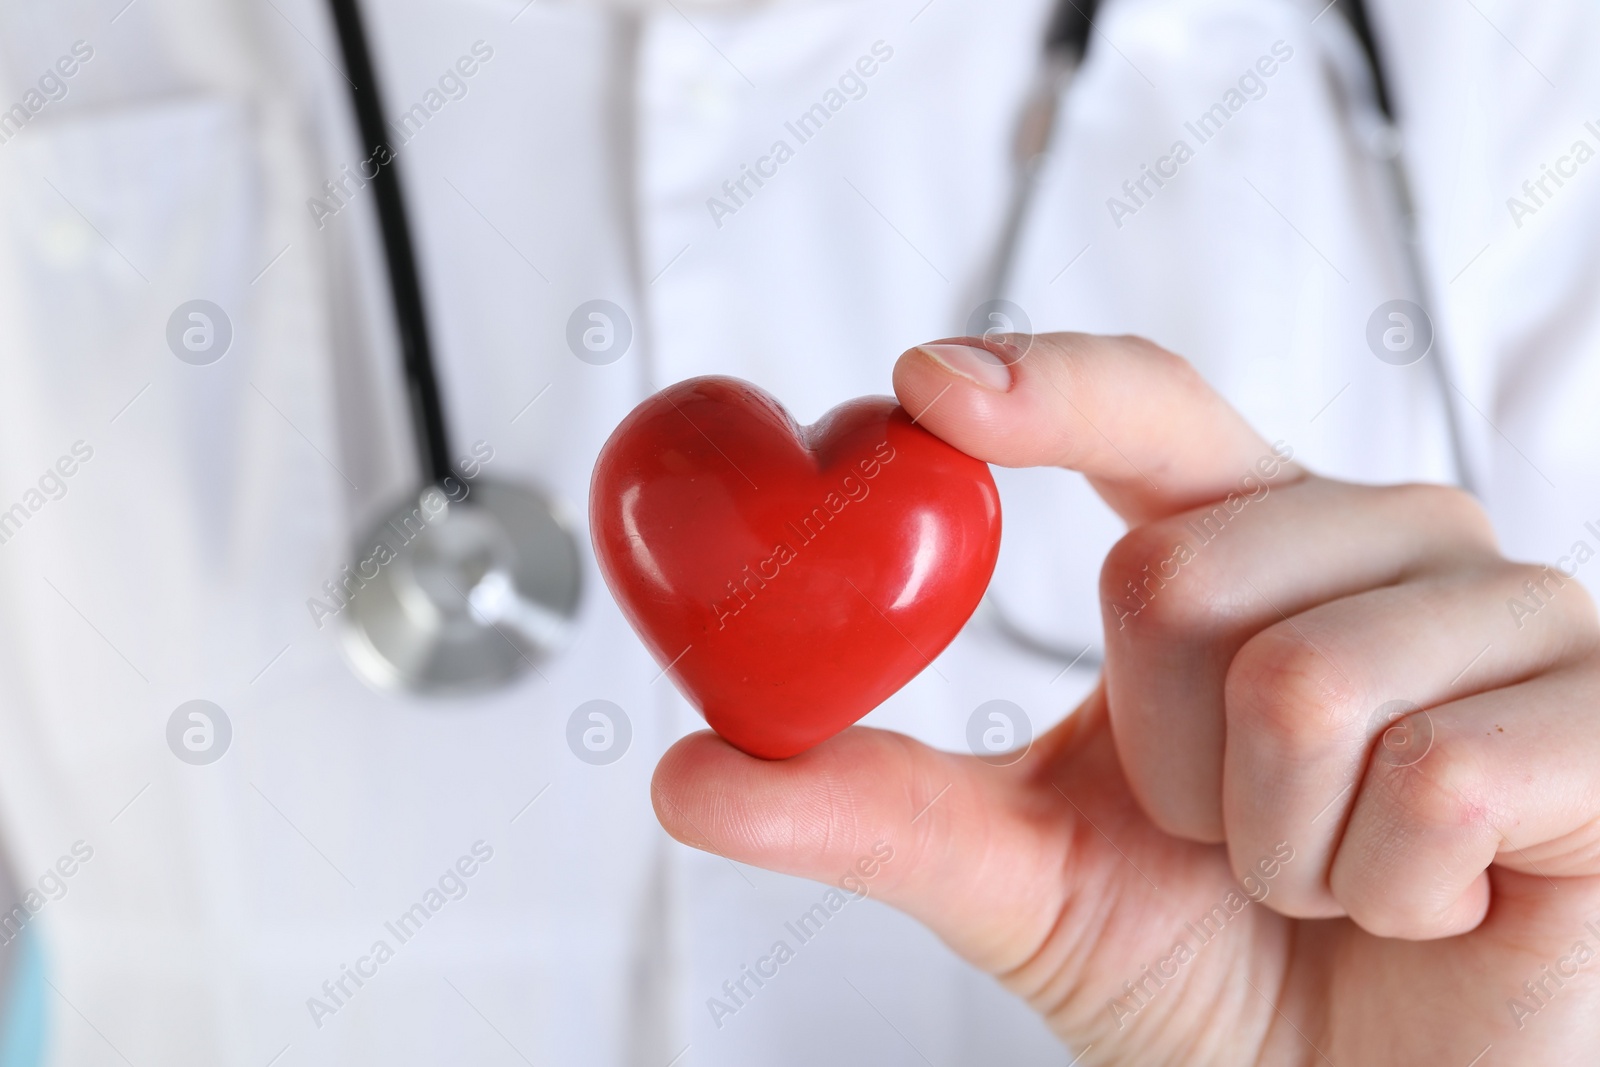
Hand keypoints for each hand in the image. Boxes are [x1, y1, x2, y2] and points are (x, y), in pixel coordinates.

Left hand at [652, 334, 1599, 1063]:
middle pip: (1178, 572)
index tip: (926, 389)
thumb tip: (686, 771)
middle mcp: (1384, 544)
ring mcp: (1513, 619)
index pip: (1148, 409)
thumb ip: (870, 806)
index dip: (1043, 388)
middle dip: (1158, 756)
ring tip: (1321, 872)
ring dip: (1267, 840)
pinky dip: (1383, 886)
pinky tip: (1429, 899)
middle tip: (1220, 830)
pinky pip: (1432, 772)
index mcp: (1248, 542)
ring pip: (1302, 679)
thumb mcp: (1027, 875)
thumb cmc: (1212, 968)